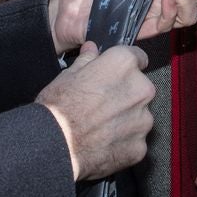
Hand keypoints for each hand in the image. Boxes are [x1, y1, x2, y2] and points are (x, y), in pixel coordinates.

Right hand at [36, 42, 154, 180]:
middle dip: (126, 94)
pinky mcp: (140, 145)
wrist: (54, 145)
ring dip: (126, 118)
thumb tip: (92, 50)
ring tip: (101, 126)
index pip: (137, 57)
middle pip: (140, 88)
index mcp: (124, 65)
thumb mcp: (67, 75)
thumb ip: (87, 60)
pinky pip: (135, 139)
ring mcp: (143, 119)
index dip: (125, 66)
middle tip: (102, 104)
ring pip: (139, 115)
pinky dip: (124, 141)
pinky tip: (104, 142)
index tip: (117, 74)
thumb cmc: (58, 108)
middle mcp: (141, 89)